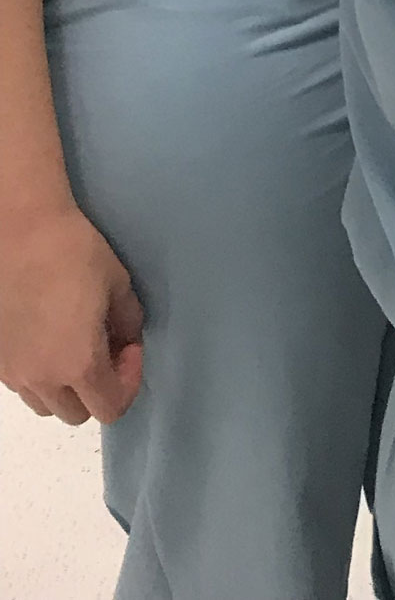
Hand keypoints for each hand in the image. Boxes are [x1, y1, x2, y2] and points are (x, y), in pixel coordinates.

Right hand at [0, 202, 143, 423]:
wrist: (19, 231)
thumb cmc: (73, 252)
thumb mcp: (118, 283)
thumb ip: (128, 322)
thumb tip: (127, 341)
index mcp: (78, 363)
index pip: (110, 408)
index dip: (129, 383)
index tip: (130, 349)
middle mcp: (41, 378)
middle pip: (76, 414)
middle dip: (98, 389)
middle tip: (106, 348)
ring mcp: (12, 372)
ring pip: (45, 403)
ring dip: (66, 386)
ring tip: (73, 344)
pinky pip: (22, 384)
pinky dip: (39, 373)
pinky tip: (46, 336)